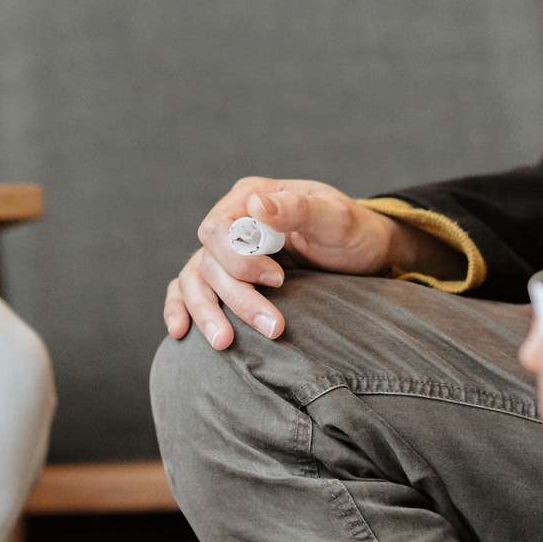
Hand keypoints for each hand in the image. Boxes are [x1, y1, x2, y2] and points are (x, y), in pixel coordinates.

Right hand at [162, 178, 422, 349]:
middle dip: (235, 297)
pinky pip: (189, 288)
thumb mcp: (335, 218)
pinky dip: (181, 307)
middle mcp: (232, 221)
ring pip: (196, 280)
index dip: (239, 259)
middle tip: (273, 328)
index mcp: (251, 197)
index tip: (278, 280)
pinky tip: (180, 332)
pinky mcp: (227, 276)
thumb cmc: (351, 231)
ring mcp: (226, 251)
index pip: (219, 229)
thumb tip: (257, 205)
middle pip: (209, 261)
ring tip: (224, 344)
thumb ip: (298, 209)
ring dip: (207, 313)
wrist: (362, 253)